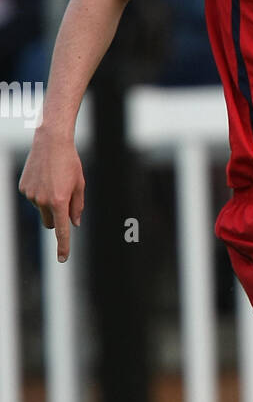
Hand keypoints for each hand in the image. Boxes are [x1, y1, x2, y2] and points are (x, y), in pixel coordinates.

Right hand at [19, 129, 85, 261]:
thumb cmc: (69, 163)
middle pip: (49, 223)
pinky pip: (33, 198)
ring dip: (48, 202)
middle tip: (62, 203)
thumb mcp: (79, 184)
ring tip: (53, 181)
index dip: (63, 246)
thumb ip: (77, 206)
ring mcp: (30, 195)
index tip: (62, 258)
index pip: (61, 231)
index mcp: (59, 202)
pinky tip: (44, 177)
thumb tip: (74, 223)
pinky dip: (39, 193)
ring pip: (41, 209)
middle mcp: (42, 201)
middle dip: (56, 219)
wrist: (51, 142)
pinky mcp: (23, 188)